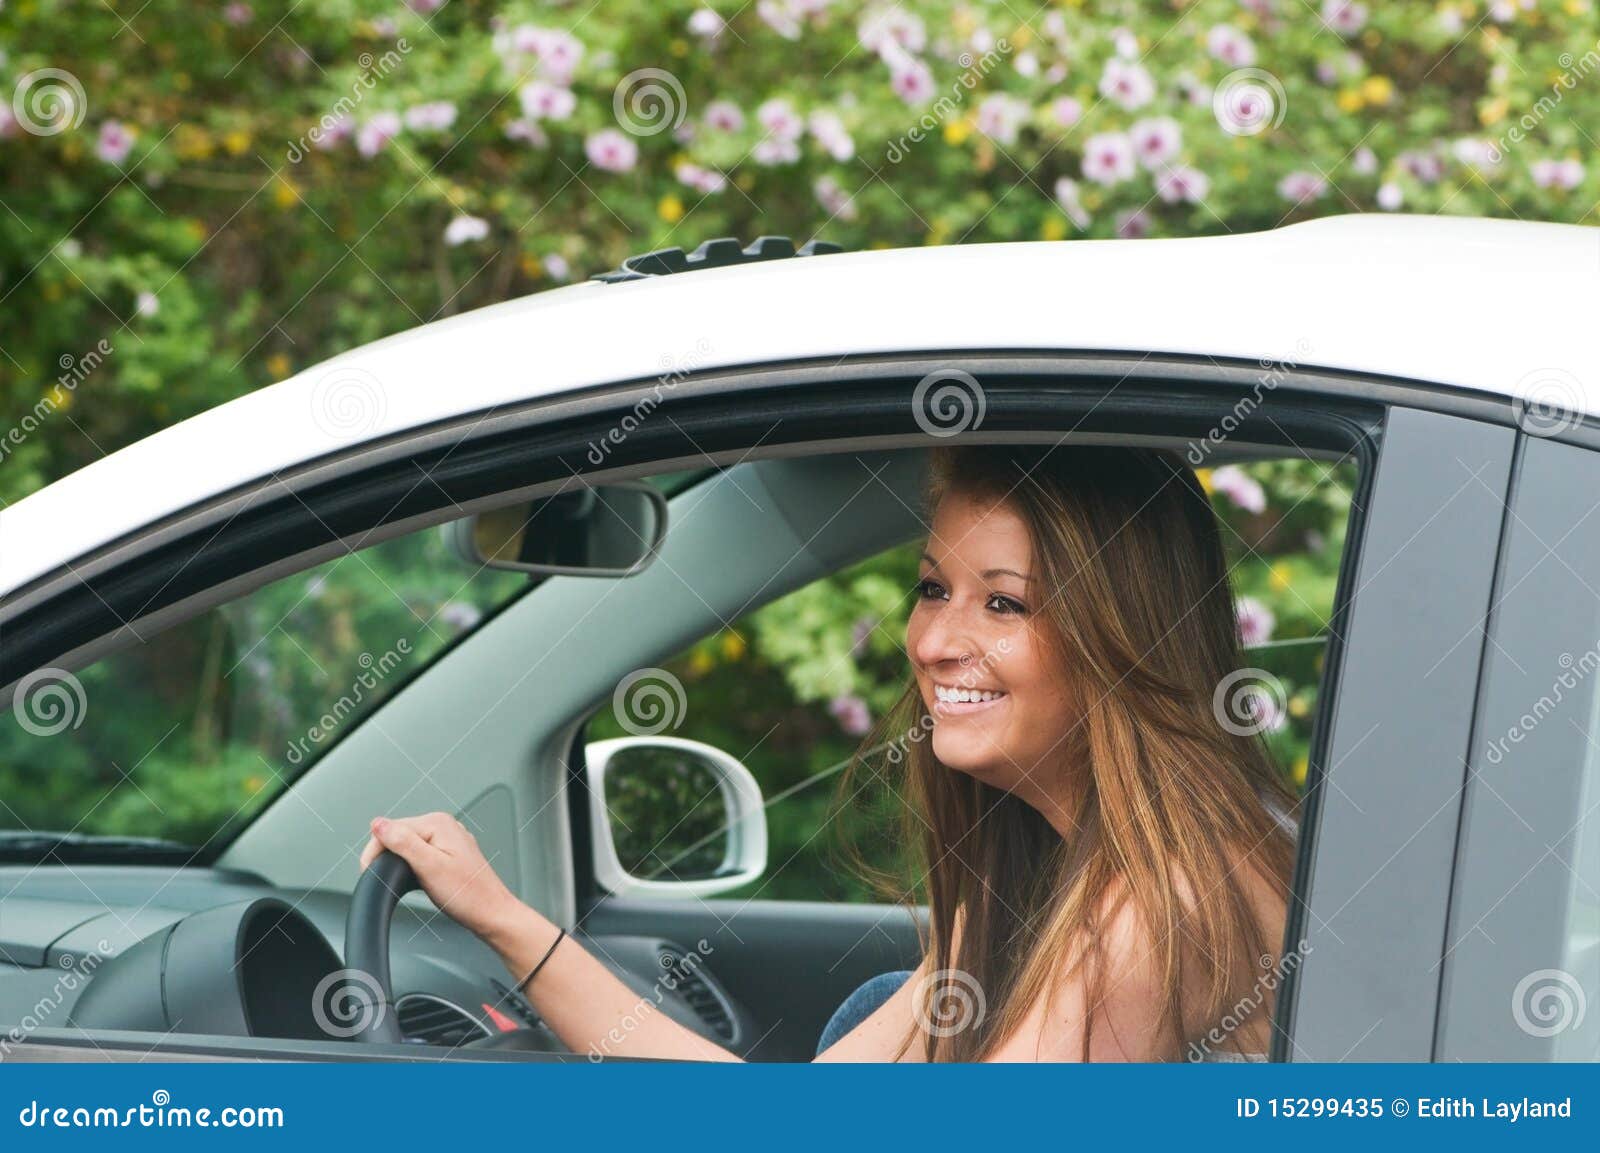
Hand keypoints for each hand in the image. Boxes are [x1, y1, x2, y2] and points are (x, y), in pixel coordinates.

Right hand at [361, 813, 526, 947]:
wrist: (491, 914)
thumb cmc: (468, 895)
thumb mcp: (429, 867)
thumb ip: (403, 842)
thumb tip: (378, 824)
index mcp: (438, 823)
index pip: (390, 827)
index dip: (375, 851)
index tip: (369, 872)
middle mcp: (444, 826)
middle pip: (398, 835)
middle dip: (388, 858)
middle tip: (389, 883)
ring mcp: (447, 840)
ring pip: (407, 847)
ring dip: (399, 864)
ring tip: (405, 883)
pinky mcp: (448, 854)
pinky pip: (419, 855)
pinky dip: (411, 868)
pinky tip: (415, 881)